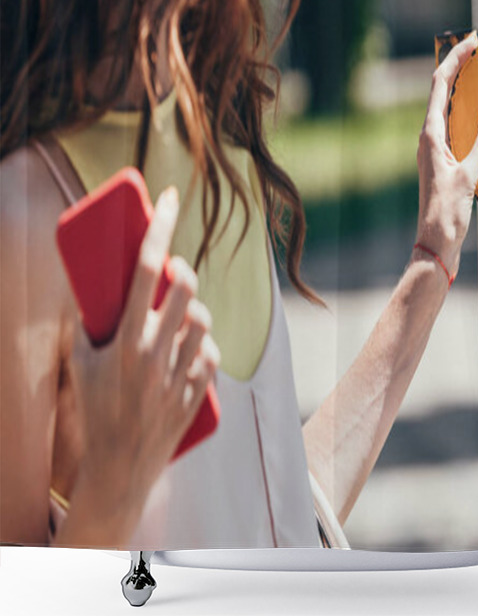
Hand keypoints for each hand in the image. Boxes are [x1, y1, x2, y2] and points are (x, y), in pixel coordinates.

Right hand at [68, 186, 220, 528]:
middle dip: (183, 270)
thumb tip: (91, 285)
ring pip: (204, 320)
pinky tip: (189, 349)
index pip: (145, 269)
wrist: (118, 465)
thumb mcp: (79, 361)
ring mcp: (181, 372)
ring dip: (193, 310)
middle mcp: (156, 353)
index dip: (160, 228)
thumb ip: (85, 321)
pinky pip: (212, 353)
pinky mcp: (199, 390)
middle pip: (187, 289)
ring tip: (178, 316)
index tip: (169, 198)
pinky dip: (203, 346)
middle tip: (174, 272)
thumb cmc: (94, 407)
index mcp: (125, 340)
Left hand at [415, 32, 477, 280]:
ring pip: (442, 106)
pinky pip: (448, 123)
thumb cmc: (446, 213)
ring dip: (456, 86)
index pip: (440, 85)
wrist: (434, 241)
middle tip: (474, 48)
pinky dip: (460, 108)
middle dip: (456, 67)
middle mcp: (427, 138)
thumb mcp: (469, 175)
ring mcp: (431, 148)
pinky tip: (471, 109)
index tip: (470, 41)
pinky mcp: (438, 159)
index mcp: (430, 136)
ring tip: (474, 69)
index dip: (455, 60)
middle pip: (439, 91)